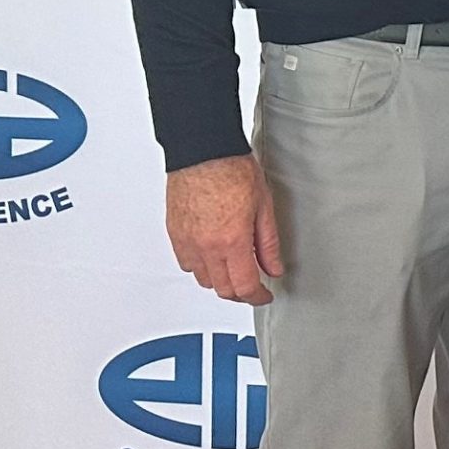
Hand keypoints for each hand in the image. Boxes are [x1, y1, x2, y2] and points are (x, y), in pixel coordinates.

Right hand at [164, 154, 282, 305]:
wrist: (204, 151)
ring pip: (203, 279)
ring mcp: (187, 241)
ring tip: (235, 268)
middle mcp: (206, 246)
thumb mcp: (264, 207)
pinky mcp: (174, 233)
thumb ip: (268, 244)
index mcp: (232, 241)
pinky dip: (201, 267)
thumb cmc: (233, 170)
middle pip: (222, 288)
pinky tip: (213, 255)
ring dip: (220, 280)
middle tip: (254, 285)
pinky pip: (186, 263)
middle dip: (241, 292)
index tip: (264, 296)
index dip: (258, 297)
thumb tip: (274, 267)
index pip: (244, 286)